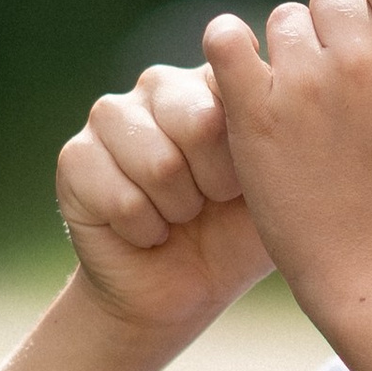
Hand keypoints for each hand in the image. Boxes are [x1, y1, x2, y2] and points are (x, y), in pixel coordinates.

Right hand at [56, 59, 272, 339]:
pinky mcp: (75, 157)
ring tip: (180, 215)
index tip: (244, 182)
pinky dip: (145, 232)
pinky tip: (147, 231)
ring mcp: (110, 115)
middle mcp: (160, 86)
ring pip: (159, 164)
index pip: (237, 88)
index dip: (247, 153)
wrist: (181, 290)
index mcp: (212, 80)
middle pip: (198, 121)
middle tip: (211, 202)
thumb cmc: (237, 233)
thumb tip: (296, 84)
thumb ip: (288, 132)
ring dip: (179, 210)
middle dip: (215, 183)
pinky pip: (123, 199)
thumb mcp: (278, 183)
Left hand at [204, 0, 371, 334]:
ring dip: (292, 55)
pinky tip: (247, 77)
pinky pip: (226, 42)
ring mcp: (307, 84)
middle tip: (342, 85)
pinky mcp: (255, 113)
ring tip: (306, 110)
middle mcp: (367, 58)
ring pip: (284, 22)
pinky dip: (232, 52)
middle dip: (337, 31)